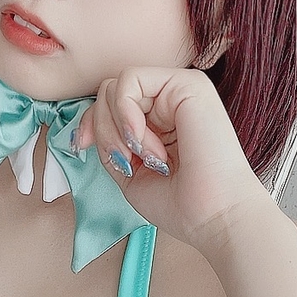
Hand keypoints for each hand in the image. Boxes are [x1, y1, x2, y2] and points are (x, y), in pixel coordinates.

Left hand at [73, 66, 276, 257]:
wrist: (214, 217)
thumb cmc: (181, 204)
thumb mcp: (128, 172)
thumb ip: (108, 143)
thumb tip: (86, 127)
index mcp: (160, 120)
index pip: (109, 103)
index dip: (90, 123)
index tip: (83, 147)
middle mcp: (170, 100)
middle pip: (108, 93)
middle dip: (102, 130)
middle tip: (128, 162)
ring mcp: (179, 89)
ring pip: (115, 87)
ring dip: (117, 128)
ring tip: (147, 157)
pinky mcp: (187, 83)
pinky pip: (130, 80)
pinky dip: (125, 113)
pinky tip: (144, 142)